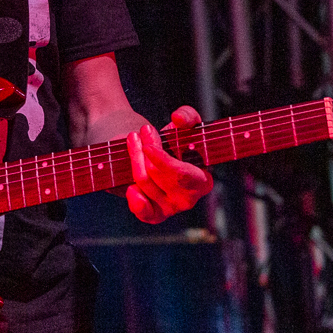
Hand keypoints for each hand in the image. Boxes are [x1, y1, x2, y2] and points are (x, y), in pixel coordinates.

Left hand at [124, 106, 213, 223]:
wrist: (157, 156)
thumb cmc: (176, 142)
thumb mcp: (185, 126)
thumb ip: (188, 117)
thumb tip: (179, 118)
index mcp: (203, 180)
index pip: (182, 175)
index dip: (163, 161)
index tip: (148, 143)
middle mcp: (188, 198)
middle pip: (157, 176)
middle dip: (143, 153)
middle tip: (138, 133)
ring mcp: (171, 208)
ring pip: (144, 183)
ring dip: (135, 159)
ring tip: (133, 140)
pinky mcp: (155, 215)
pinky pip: (143, 212)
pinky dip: (135, 199)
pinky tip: (130, 187)